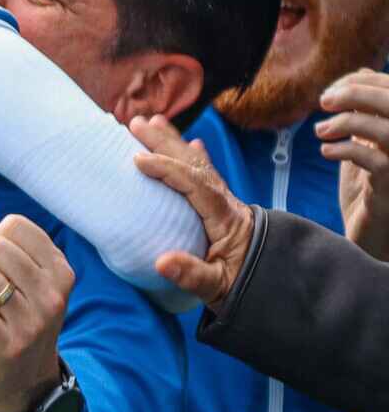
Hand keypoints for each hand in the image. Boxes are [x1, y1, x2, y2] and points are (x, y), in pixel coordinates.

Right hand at [131, 115, 253, 308]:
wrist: (276, 282)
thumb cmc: (245, 285)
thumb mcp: (218, 288)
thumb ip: (192, 274)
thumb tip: (161, 263)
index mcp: (223, 218)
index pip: (194, 184)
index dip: (167, 169)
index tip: (138, 159)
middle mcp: (225, 202)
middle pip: (194, 164)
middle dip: (164, 142)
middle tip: (136, 124)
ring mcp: (224, 201)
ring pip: (198, 163)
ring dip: (174, 142)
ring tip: (151, 122)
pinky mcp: (222, 206)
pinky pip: (207, 174)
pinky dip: (197, 157)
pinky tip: (193, 144)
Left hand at [316, 69, 388, 259]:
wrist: (372, 235)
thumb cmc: (370, 188)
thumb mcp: (366, 144)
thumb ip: (366, 113)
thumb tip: (359, 75)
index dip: (364, 82)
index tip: (332, 91)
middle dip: (357, 94)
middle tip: (323, 101)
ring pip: (388, 130)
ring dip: (348, 122)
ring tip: (321, 131)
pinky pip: (376, 161)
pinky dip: (346, 149)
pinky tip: (327, 151)